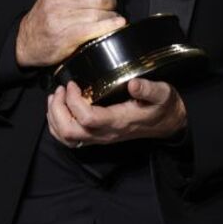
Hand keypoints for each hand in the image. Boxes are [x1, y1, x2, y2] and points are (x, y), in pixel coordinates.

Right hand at [16, 0, 125, 67]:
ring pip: (98, 13)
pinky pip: (94, 28)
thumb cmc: (48, 17)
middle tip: (109, 7)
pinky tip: (116, 25)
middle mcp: (58, 1)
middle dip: (110, 2)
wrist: (27, 42)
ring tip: (111, 19)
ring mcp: (61, 19)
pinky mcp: (66, 37)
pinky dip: (109, 26)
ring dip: (111, 17)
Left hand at [47, 78, 187, 147]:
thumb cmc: (162, 106)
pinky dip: (58, 125)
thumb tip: (134, 84)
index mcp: (118, 121)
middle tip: (60, 90)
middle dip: (58, 110)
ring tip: (56, 97)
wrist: (167, 123)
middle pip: (70, 132)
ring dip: (55, 117)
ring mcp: (100, 137)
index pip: (87, 118)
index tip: (73, 84)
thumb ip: (148, 89)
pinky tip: (59, 109)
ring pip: (67, 138)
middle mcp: (106, 133)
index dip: (74, 101)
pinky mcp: (97, 136)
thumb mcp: (162, 93)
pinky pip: (70, 139)